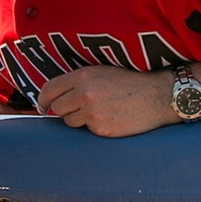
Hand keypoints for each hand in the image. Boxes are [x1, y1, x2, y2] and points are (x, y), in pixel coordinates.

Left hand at [37, 65, 172, 136]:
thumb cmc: (131, 81)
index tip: (42, 104)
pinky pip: (87, 130)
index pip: (50, 88)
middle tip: (76, 108)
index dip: (43, 98)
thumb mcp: (101, 71)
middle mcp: (84, 94)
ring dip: (78, 119)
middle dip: (63, 109)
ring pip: (69, 121)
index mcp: (82, 76)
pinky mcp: (101, 129)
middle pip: (57, 107)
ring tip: (97, 111)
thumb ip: (78, 81)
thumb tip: (55, 96)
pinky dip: (94, 126)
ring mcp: (92, 113)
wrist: (158, 96)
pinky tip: (109, 118)